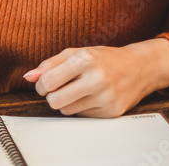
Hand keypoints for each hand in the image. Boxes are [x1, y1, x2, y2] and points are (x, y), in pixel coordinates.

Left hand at [24, 38, 168, 117]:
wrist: (139, 67)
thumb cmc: (104, 58)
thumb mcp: (75, 53)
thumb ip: (49, 64)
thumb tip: (28, 77)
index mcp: (85, 60)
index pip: (48, 81)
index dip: (40, 85)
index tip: (44, 84)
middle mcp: (97, 79)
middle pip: (55, 101)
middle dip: (51, 96)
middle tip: (57, 90)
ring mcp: (106, 97)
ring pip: (67, 111)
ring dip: (66, 103)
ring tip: (76, 91)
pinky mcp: (113, 112)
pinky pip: (83, 116)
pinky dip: (82, 108)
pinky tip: (91, 97)